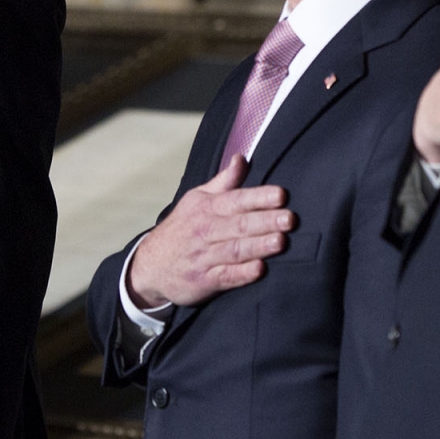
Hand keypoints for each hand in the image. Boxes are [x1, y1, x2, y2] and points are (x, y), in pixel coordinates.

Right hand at [127, 157, 292, 308]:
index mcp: (207, 208)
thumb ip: (224, 182)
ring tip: (280, 241)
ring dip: (258, 246)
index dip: (259, 198)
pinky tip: (258, 269)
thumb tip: (242, 158)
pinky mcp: (204, 280)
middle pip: (239, 225)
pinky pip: (225, 277)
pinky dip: (241, 274)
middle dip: (265, 221)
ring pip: (234, 250)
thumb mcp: (197, 199)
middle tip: (290, 219)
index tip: (281, 195)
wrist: (149, 265)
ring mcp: (204, 256)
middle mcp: (206, 231)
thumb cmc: (182, 228)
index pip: (236, 200)